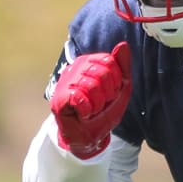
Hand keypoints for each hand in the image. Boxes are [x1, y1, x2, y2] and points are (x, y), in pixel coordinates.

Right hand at [49, 41, 131, 158]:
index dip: (116, 82)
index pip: (110, 61)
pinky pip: (79, 98)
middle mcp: (76, 68)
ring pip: (92, 86)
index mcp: (90, 63)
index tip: (111, 93)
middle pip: (103, 73)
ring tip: (92, 110)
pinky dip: (87, 110)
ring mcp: (66, 82)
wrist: (89, 136)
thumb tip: (123, 44)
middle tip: (101, 104)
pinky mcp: (59, 98)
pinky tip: (83, 114)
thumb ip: (123, 66)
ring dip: (98, 105)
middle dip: (108, 94)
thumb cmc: (104, 111)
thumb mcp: (121, 89)